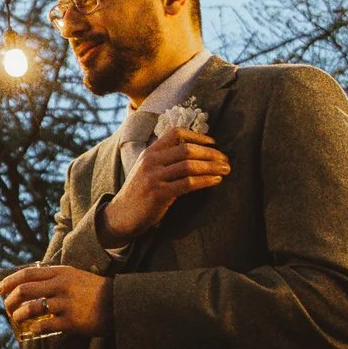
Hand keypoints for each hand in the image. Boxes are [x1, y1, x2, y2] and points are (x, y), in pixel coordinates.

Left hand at [0, 264, 111, 337]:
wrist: (120, 303)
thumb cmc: (95, 291)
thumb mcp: (75, 276)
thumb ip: (54, 278)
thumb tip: (29, 286)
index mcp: (61, 272)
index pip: (27, 274)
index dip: (10, 281)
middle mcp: (61, 285)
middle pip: (24, 290)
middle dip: (10, 300)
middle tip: (6, 307)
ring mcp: (66, 304)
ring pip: (30, 308)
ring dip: (18, 315)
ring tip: (17, 319)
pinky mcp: (71, 321)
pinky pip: (44, 325)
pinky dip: (34, 328)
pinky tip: (32, 330)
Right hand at [101, 129, 228, 242]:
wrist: (121, 216)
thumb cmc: (140, 193)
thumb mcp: (147, 169)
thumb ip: (165, 159)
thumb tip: (195, 151)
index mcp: (150, 152)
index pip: (176, 133)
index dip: (198, 136)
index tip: (213, 143)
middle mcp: (151, 161)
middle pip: (187, 149)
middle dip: (211, 153)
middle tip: (226, 160)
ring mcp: (153, 177)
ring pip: (190, 165)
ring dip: (213, 167)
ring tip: (226, 170)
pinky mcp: (159, 194)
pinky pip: (188, 183)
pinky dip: (206, 181)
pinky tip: (216, 181)